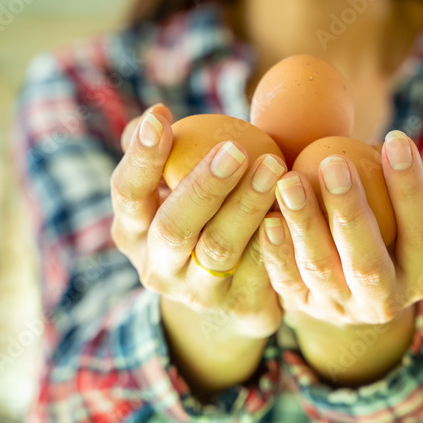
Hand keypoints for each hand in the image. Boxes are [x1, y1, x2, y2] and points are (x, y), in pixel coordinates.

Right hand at [110, 103, 287, 339]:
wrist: (237, 283)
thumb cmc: (202, 210)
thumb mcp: (175, 186)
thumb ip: (162, 153)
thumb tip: (152, 119)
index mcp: (132, 230)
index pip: (128, 192)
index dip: (141, 156)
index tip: (160, 115)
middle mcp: (157, 268)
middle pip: (174, 228)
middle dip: (204, 186)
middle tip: (236, 149)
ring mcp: (196, 294)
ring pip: (220, 249)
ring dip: (247, 206)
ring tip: (274, 165)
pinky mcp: (239, 307)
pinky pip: (260, 270)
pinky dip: (275, 236)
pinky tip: (294, 207)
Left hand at [257, 130, 422, 329]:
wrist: (359, 284)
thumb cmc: (403, 232)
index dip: (411, 188)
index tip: (395, 139)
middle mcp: (383, 301)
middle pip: (367, 261)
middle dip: (351, 211)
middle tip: (334, 162)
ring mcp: (338, 306)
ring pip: (320, 268)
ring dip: (304, 223)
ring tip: (290, 180)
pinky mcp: (301, 305)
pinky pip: (285, 279)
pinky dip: (275, 249)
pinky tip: (267, 215)